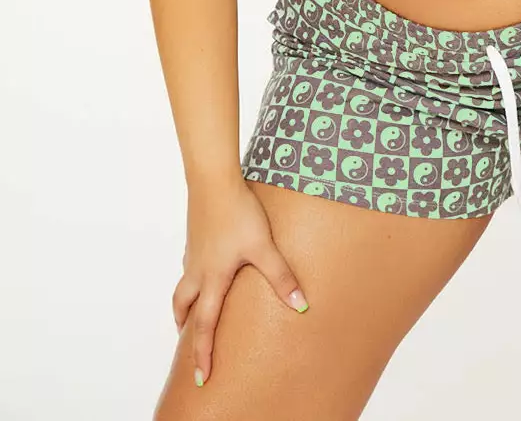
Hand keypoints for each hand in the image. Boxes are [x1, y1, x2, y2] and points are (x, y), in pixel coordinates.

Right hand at [172, 178, 308, 386]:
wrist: (213, 179)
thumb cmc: (238, 213)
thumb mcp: (263, 246)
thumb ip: (280, 276)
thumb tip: (301, 305)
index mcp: (212, 278)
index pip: (204, 325)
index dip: (202, 354)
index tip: (202, 377)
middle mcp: (197, 268)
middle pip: (183, 307)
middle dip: (185, 328)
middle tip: (187, 343)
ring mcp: (194, 250)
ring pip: (184, 285)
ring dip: (186, 303)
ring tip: (194, 310)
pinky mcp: (196, 234)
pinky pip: (190, 264)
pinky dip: (193, 277)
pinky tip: (207, 266)